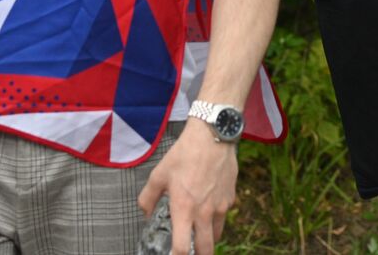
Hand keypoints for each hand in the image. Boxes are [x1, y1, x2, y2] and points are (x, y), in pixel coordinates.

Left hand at [138, 122, 236, 254]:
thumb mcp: (158, 174)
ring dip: (207, 239)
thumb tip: (146, 213)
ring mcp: (220, 206)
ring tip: (198, 232)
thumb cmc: (185, 153)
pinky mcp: (231, 197)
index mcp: (184, 208)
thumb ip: (147, 198)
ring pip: (216, 235)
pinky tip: (208, 206)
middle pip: (205, 250)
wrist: (213, 135)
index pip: (182, 248)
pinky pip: (223, 216)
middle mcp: (204, 212)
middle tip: (190, 252)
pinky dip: (216, 218)